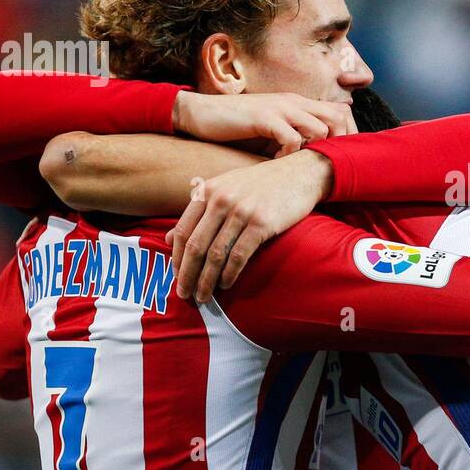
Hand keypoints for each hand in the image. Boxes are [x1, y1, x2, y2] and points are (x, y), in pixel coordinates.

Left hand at [167, 149, 333, 302]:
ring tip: (203, 297)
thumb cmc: (262, 184)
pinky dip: (229, 274)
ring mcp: (241, 211)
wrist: (300, 173)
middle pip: (196, 246)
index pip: (183, 230)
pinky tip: (226, 285)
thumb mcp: (225, 188)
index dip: (177, 258)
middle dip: (188, 275)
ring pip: (215, 254)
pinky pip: (239, 255)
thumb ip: (198, 211)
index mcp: (208, 191)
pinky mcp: (261, 223)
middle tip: (184, 295)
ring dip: (207, 280)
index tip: (177, 277)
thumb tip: (169, 238)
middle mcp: (220, 199)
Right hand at [173, 91, 356, 154]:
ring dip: (315, 150)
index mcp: (299, 104)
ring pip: (320, 127)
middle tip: (327, 166)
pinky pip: (291, 137)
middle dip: (341, 144)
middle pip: (339, 116)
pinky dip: (290, 154)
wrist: (200, 115)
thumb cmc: (237, 129)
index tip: (341, 158)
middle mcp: (294, 101)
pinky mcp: (264, 117)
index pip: (342, 111)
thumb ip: (294, 140)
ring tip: (300, 164)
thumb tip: (316, 163)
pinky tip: (277, 163)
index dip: (349, 134)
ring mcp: (280, 107)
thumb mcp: (272, 134)